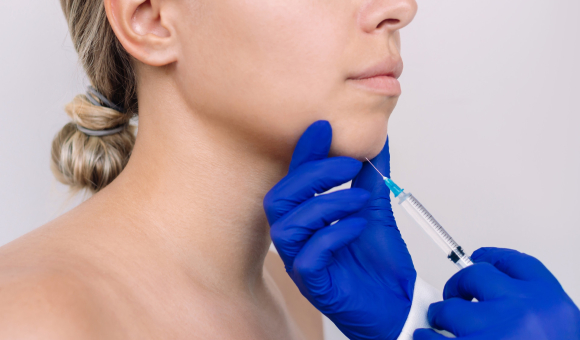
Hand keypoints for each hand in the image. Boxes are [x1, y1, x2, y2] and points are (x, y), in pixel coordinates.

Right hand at [263, 120, 415, 339]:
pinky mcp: (313, 284)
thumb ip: (371, 175)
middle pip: (279, 199)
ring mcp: (300, 262)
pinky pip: (308, 256)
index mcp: (306, 218)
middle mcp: (296, 238)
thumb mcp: (374, 208)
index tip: (324, 127)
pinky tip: (357, 226)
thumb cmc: (378, 261)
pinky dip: (333, 234)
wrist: (397, 303)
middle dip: (312, 175)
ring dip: (325, 203)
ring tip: (359, 198)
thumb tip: (378, 137)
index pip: (293, 179)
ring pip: (288, 226)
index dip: (304, 153)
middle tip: (348, 164)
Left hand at [414, 247, 579, 339]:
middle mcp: (523, 310)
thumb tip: (502, 299)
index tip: (480, 258)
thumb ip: (536, 315)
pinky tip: (426, 339)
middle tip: (455, 297)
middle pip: (478, 276)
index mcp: (551, 305)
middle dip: (461, 285)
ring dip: (441, 314)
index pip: (517, 264)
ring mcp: (493, 332)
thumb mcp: (560, 335)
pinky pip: (432, 338)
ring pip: (450, 307)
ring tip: (440, 323)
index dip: (494, 258)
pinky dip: (426, 339)